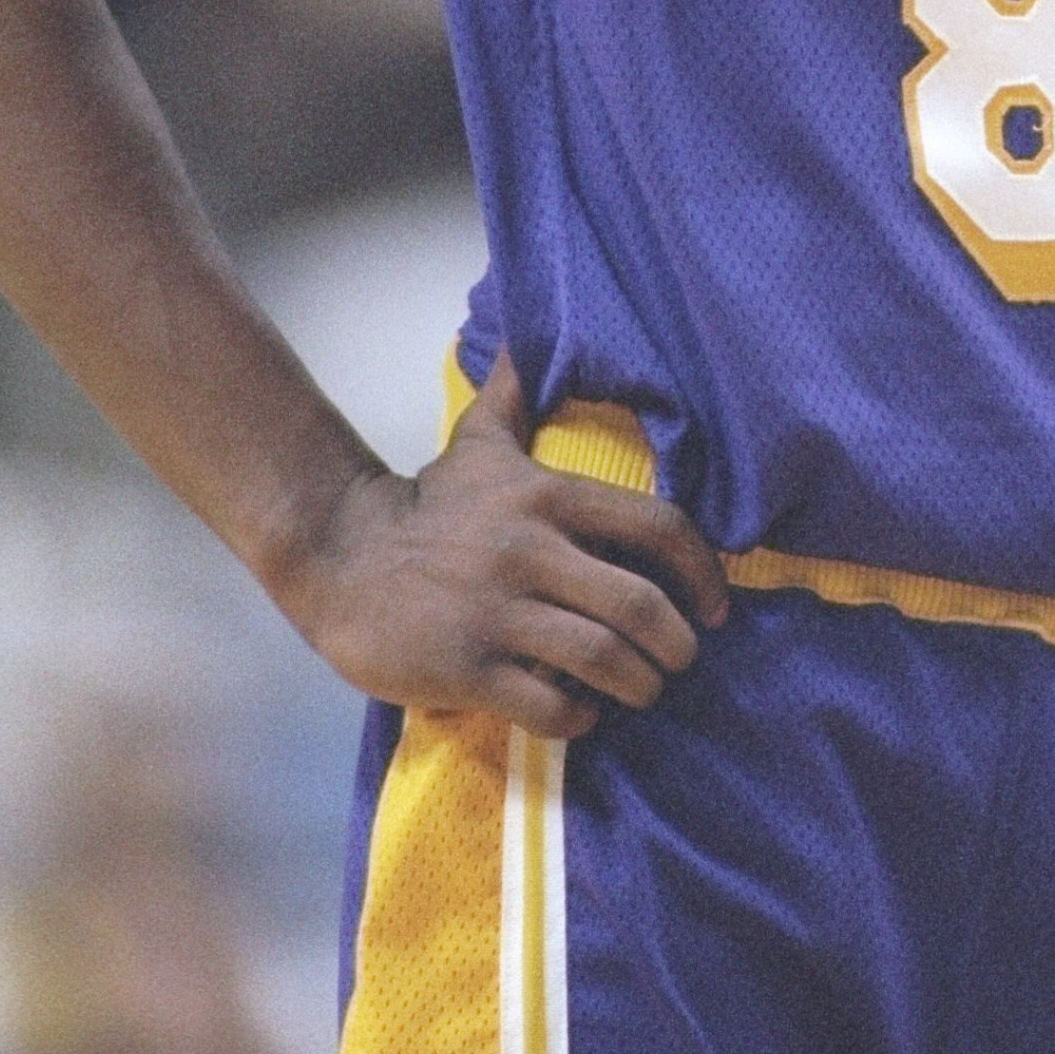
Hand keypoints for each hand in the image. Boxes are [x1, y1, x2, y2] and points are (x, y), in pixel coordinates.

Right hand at [277, 353, 728, 740]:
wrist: (337, 557)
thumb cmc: (423, 507)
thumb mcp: (476, 444)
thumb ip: (515, 394)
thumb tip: (528, 335)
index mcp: (548, 497)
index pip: (656, 528)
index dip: (702, 571)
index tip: (717, 606)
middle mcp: (531, 551)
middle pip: (641, 606)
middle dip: (677, 644)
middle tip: (680, 660)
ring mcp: (499, 612)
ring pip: (602, 659)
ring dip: (639, 685)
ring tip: (642, 690)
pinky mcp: (468, 668)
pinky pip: (550, 706)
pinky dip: (580, 718)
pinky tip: (580, 712)